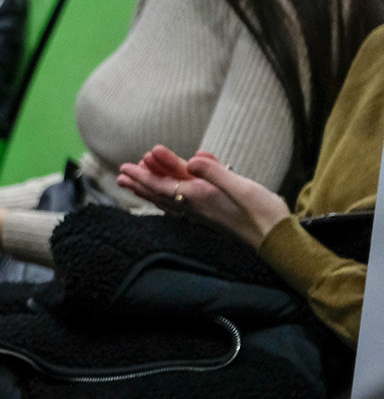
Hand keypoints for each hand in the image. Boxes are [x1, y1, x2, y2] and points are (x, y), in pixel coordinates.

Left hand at [116, 146, 290, 246]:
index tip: (125, 167)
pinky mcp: (212, 216)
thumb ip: (214, 171)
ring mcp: (202, 213)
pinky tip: (170, 191)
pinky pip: (184, 203)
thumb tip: (190, 160)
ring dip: (150, 188)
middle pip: (160, 193)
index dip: (143, 175)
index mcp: (199, 198)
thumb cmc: (262, 212)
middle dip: (140, 182)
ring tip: (134, 182)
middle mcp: (195, 207)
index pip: (162, 185)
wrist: (277, 239)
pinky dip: (171, 194)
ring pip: (169, 198)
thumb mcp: (239, 186)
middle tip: (121, 174)